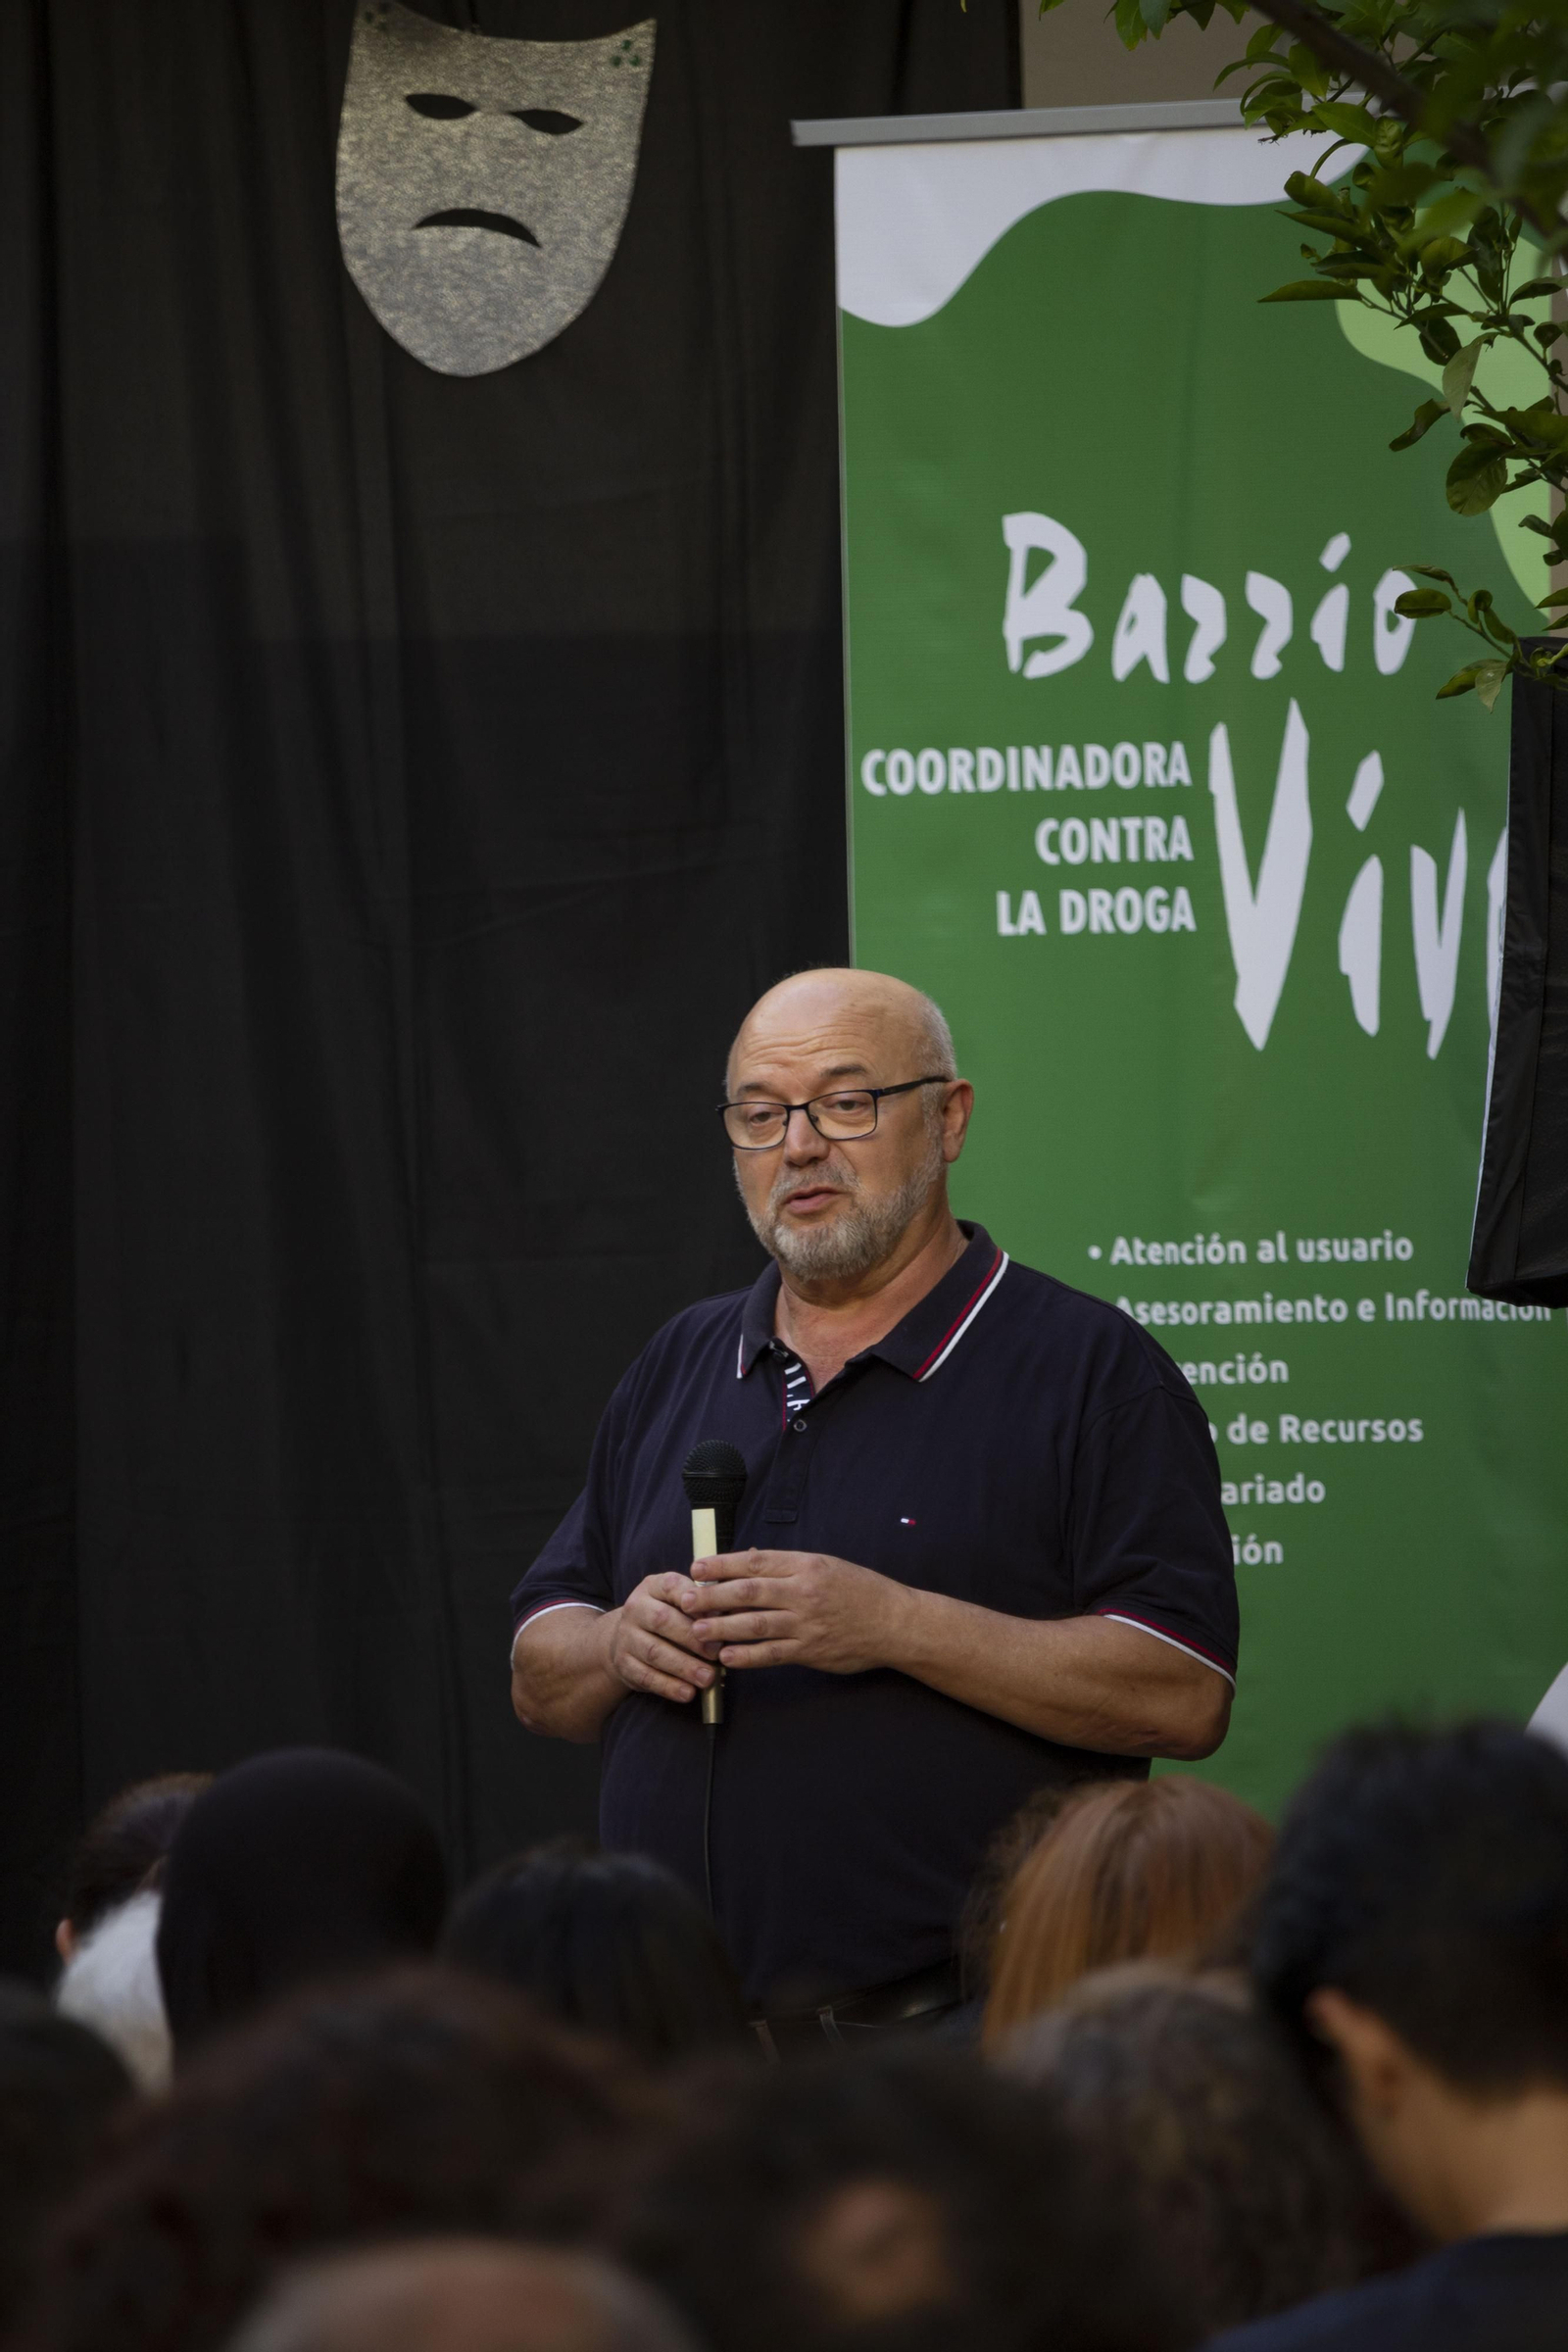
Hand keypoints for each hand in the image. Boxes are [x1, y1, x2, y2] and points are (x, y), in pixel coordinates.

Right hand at [603, 1573, 722, 1705]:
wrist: (625, 1637)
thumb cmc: (668, 1617)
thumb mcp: (680, 1602)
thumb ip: (705, 1606)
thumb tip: (738, 1613)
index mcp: (653, 1586)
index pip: (672, 1586)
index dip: (695, 1601)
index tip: (717, 1615)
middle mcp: (636, 1608)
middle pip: (662, 1620)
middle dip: (692, 1638)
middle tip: (716, 1653)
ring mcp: (626, 1637)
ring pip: (654, 1652)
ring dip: (683, 1666)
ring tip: (708, 1677)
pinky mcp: (623, 1664)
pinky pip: (646, 1677)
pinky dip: (669, 1686)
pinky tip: (688, 1693)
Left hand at [682, 1549, 906, 1673]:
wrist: (895, 1622)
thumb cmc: (859, 1591)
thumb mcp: (825, 1566)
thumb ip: (788, 1566)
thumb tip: (749, 1561)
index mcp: (806, 1565)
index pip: (755, 1561)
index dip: (722, 1565)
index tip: (696, 1568)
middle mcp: (804, 1592)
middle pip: (748, 1592)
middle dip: (712, 1596)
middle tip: (685, 1600)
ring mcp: (807, 1623)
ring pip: (755, 1624)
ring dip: (722, 1628)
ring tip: (697, 1631)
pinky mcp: (811, 1651)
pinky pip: (772, 1654)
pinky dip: (747, 1656)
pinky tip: (727, 1658)